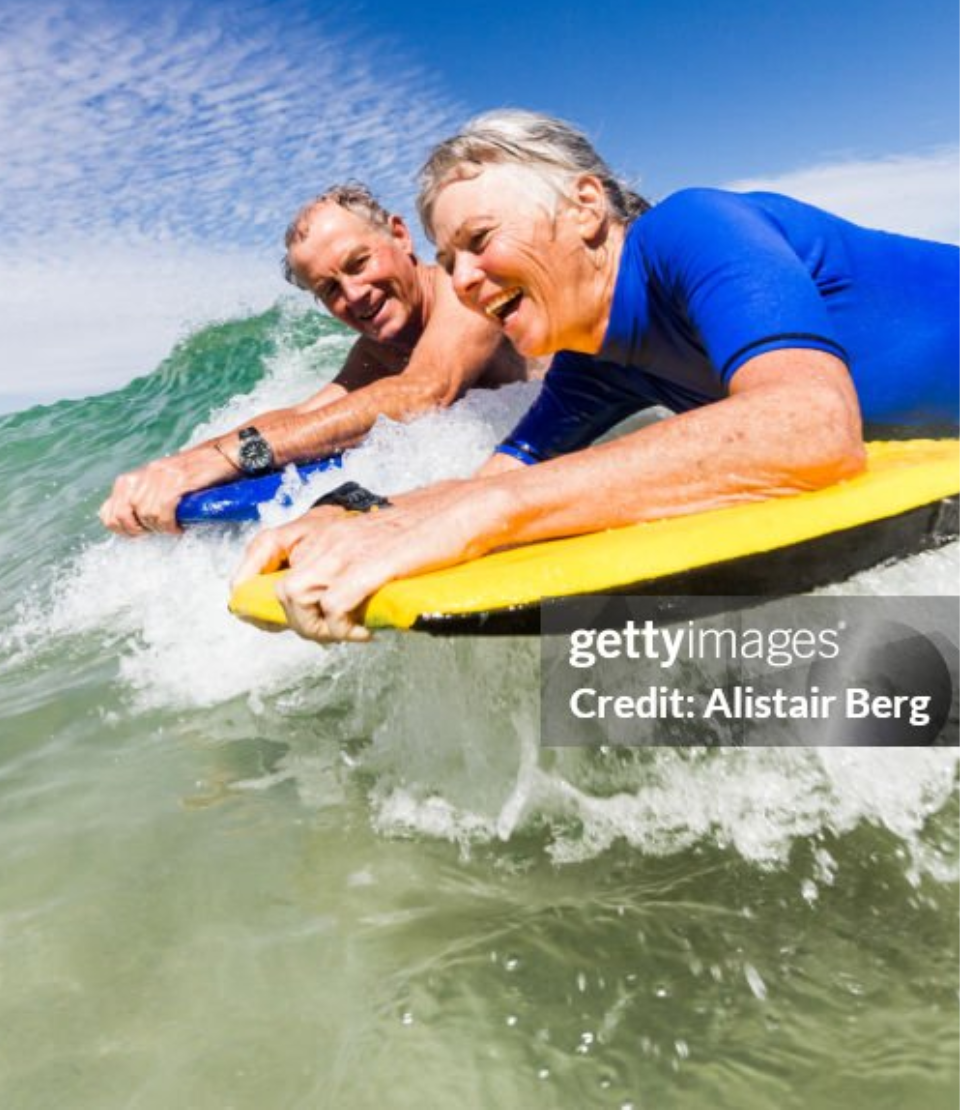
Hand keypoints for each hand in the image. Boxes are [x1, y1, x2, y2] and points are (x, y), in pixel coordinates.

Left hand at [99, 448, 222, 535]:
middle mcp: (147, 473)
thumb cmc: (200, 472)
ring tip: (172, 527)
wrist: (227, 453)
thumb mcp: (168, 481)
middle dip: (138, 529)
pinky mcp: (179, 480)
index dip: (118, 527)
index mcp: (139, 475)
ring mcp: (163, 476)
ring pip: (145, 513)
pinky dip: (170, 524)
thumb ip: (151, 495)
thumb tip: (139, 520)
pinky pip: (164, 509)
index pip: (109, 507)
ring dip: (158, 527)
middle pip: (125, 512)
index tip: (134, 534)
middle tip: (155, 533)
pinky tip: (179, 526)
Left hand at [232, 481, 507, 643]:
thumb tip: (326, 597)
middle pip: (280, 589)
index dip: (247, 583)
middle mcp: (327, 533)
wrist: (467, 509)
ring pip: (295, 599)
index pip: (265, 546)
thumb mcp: (371, 534)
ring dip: (318, 628)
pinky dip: (345, 628)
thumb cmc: (426, 526)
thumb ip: (343, 557)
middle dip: (299, 623)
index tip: (250, 612)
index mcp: (326, 523)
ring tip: (349, 632)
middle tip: (331, 632)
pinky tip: (368, 630)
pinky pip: (332, 606)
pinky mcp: (370, 565)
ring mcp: (346, 548)